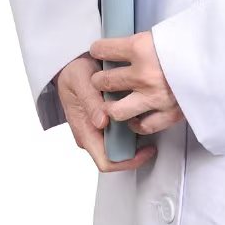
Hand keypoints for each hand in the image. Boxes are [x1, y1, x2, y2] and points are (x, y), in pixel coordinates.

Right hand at [55, 52, 157, 172]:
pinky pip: (122, 129)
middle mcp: (92, 134)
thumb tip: (101, 122)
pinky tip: (143, 110)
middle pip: (117, 155)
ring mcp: (99, 128)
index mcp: (84, 132)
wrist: (70, 63)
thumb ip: (90, 101)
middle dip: (137, 149)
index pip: (106, 161)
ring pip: (121, 143)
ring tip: (151, 118)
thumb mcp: (80, 81)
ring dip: (137, 135)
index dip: (128, 161)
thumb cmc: (73, 72)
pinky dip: (134, 123)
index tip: (147, 150)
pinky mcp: (105, 119)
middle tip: (154, 130)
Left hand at [89, 31, 184, 135]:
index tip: (97, 50)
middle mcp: (143, 74)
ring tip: (113, 101)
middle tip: (101, 78)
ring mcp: (154, 98)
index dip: (98, 49)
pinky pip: (143, 125)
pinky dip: (136, 123)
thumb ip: (150, 41)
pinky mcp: (168, 113)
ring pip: (116, 110)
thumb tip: (137, 43)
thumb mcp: (171, 31)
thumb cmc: (200, 41)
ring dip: (111, 105)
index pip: (105, 49)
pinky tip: (135, 116)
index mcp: (142, 47)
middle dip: (99, 79)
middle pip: (105, 81)